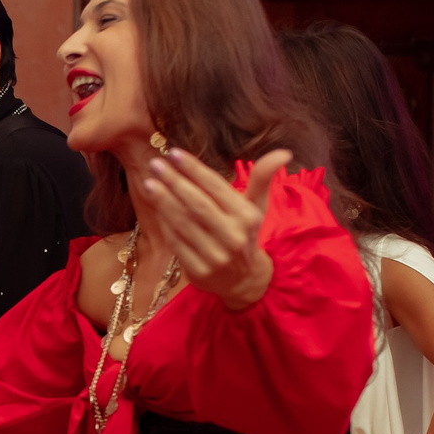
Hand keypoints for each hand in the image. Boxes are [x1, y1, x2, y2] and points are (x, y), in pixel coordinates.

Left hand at [139, 147, 286, 310]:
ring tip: (149, 183)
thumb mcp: (257, 206)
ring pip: (184, 223)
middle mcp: (233, 236)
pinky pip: (176, 242)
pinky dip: (164, 223)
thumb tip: (284, 152)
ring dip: (163, 201)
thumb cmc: (245, 234)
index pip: (216, 187)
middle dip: (174, 182)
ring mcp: (215, 256)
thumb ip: (263, 177)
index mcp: (247, 217)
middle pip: (197, 204)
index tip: (174, 153)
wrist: (243, 280)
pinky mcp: (199, 271)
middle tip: (155, 164)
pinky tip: (155, 207)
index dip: (194, 169)